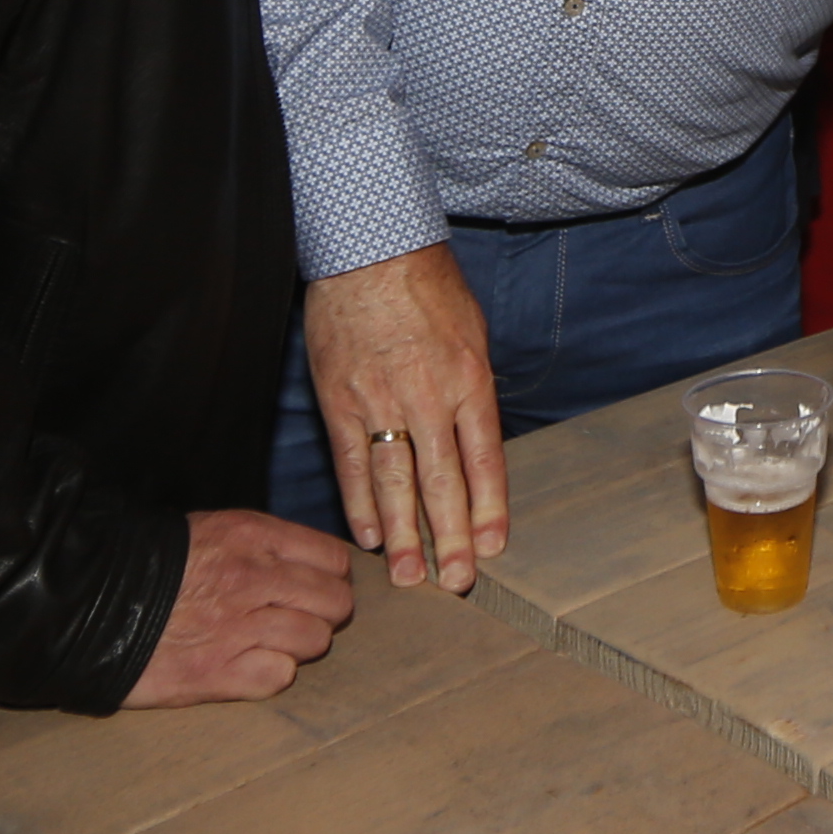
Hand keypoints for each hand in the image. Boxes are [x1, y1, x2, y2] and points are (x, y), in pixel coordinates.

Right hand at [120, 510, 362, 707]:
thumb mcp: (208, 530)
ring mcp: (240, 627)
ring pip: (315, 640)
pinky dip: (270, 674)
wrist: (87, 601)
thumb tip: (305, 564)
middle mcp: (255, 579)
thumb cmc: (148, 565)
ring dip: (297, 645)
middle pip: (335, 603)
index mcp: (253, 537)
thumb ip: (261, 544)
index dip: (329, 577)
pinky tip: (246, 665)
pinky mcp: (219, 673)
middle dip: (322, 613)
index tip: (314, 587)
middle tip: (296, 619)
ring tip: (266, 643)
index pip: (333, 560)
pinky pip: (280, 676)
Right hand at [300, 244, 509, 590]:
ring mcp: (380, 402)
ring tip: (408, 576)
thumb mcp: (474, 335)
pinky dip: (358, 502)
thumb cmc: (430, 289)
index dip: (490, 510)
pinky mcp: (340, 400)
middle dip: (450, 538)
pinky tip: (365, 534)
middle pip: (442, 483)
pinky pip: (351, 462)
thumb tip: (476, 445)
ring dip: (402, 534)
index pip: (485, 462)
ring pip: (395, 482)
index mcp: (470, 382)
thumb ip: (475, 393)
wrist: (372, 251)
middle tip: (454, 582)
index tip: (492, 549)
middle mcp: (428, 399)